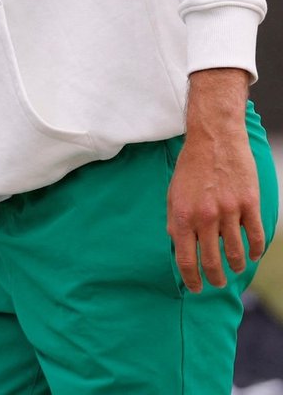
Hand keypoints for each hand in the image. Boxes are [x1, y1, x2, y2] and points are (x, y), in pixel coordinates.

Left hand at [167, 67, 264, 290]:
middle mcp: (204, 217)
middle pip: (211, 260)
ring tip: (236, 269)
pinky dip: (255, 250)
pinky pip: (255, 236)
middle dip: (215, 278)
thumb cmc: (190, 167)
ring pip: (236, 252)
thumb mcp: (173, 193)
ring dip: (237, 266)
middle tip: (217, 284)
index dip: (190, 278)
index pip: (185, 258)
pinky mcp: (248, 204)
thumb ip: (176, 220)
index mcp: (182, 215)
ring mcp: (228, 211)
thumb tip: (177, 245)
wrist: (213, 140)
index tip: (196, 287)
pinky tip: (253, 254)